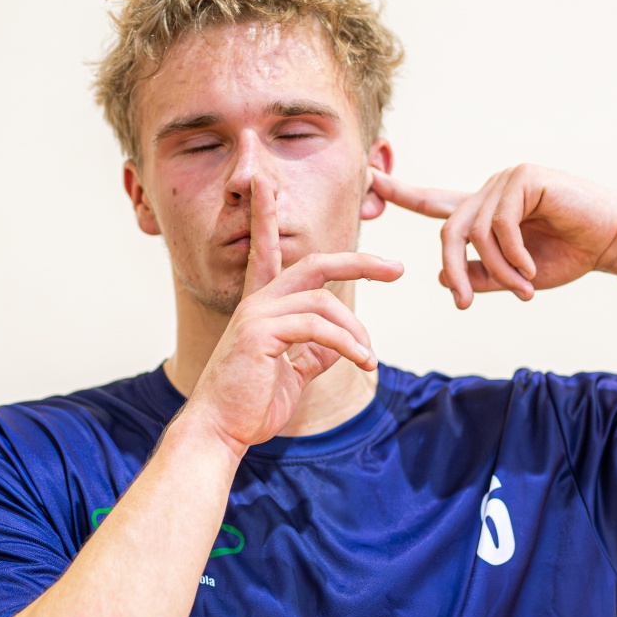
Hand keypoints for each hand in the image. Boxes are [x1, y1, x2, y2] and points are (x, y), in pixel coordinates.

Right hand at [187, 175, 403, 453]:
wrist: (221, 431)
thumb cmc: (250, 405)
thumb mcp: (291, 376)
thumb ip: (313, 355)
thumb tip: (341, 346)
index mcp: (261, 308)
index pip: (268, 253)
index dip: (267, 217)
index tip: (268, 185)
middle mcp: (257, 304)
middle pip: (313, 265)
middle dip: (357, 262)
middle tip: (395, 267)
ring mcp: (256, 316)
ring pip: (322, 302)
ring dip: (355, 330)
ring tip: (368, 358)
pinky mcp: (260, 334)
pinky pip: (317, 328)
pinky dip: (346, 344)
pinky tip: (361, 361)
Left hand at [369, 164, 616, 308]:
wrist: (612, 241)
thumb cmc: (568, 256)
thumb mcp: (515, 277)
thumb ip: (479, 275)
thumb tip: (442, 276)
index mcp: (485, 211)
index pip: (435, 202)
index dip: (402, 193)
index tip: (370, 179)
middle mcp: (491, 191)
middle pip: (448, 231)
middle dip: (455, 270)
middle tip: (463, 303)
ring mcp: (507, 181)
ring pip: (474, 232)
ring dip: (496, 270)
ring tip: (522, 288)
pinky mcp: (524, 178)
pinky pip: (499, 224)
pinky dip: (512, 255)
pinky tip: (530, 268)